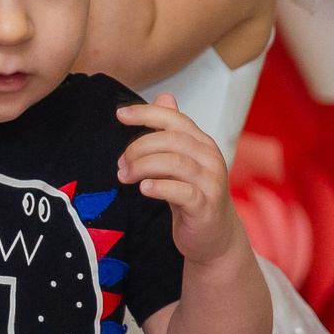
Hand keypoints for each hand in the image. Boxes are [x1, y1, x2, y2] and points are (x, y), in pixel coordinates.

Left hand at [117, 94, 243, 264]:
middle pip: (172, 140)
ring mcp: (211, 183)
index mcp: (202, 144)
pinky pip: (183, 192)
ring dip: (143, 166)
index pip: (174, 119)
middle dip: (138, 148)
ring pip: (176, 163)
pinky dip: (160, 188)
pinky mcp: (206, 207)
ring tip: (125, 176)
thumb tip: (164, 97)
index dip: (146, 113)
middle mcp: (210, 159)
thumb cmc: (192, 195)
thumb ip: (172, 132)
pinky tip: (144, 189)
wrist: (213, 236)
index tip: (120, 115)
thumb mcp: (180, 160)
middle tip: (121, 164)